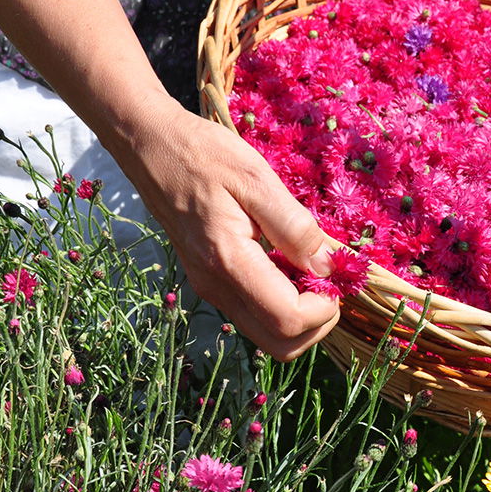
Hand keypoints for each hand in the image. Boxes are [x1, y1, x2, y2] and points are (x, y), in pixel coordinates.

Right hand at [107, 94, 340, 360]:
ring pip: (266, 333)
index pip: (287, 320)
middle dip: (317, 325)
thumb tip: (327, 265)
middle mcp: (216, 287)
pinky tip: (289, 263)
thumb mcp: (257, 179)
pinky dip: (280, 303)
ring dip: (300, 316)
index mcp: (229, 262)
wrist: (151, 147)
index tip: (339, 278)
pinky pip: (253, 312)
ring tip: (312, 269)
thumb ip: (293, 226)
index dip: (325, 310)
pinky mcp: (208, 280)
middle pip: (279, 344)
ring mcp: (209, 287)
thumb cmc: (204, 154)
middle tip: (332, 281)